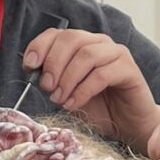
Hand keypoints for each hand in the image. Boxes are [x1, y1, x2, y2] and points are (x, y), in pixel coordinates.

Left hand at [24, 29, 159, 150]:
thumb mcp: (68, 92)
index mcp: (84, 44)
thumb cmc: (100, 108)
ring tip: (59, 99)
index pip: (58, 33)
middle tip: (46, 87)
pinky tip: (73, 104)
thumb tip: (34, 72)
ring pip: (86, 55)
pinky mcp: (129, 70)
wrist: (129, 126)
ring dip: (67, 79)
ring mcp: (117, 54)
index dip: (40, 46)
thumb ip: (53, 79)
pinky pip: (101, 75)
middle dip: (53, 63)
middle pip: (71, 39)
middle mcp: (100, 43)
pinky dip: (82, 91)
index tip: (29, 66)